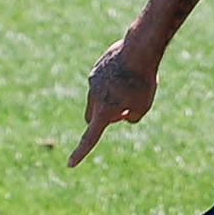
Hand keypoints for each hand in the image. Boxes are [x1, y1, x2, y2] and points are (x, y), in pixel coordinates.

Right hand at [68, 38, 158, 166]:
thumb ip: (131, 118)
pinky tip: (128, 73)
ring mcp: (92, 80)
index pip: (89, 138)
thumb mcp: (143, 107)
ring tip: (132, 86)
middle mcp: (93, 96)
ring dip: (109, 99)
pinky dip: (111, 83)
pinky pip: (102, 81)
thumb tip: (121, 115)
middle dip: (101, 119)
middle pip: (90, 117)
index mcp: (103, 111)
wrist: (139, 50)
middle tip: (123, 111)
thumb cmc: (143, 82)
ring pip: (97, 97)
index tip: (71, 165)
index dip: (80, 153)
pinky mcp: (96, 67)